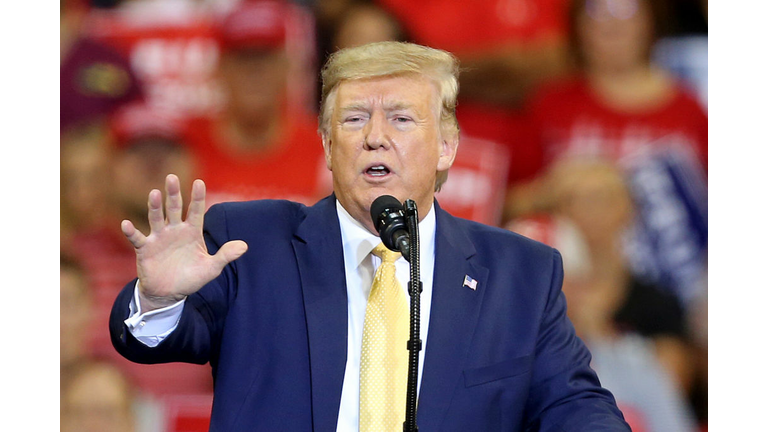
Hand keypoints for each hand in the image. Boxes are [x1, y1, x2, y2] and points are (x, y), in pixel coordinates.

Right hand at [121, 174, 247, 310]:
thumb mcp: (211, 268)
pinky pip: (137, 238)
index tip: (199, 182)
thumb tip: (244, 246)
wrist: (169, 293)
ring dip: (155, 206)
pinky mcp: (145, 248)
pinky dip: (131, 231)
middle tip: (172, 177)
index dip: (197, 197)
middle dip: (173, 193)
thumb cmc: (191, 277)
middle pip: (174, 208)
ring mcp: (159, 237)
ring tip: (155, 193)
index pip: (196, 211)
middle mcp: (175, 230)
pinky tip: (126, 224)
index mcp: (192, 231)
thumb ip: (225, 255)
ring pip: (156, 218)